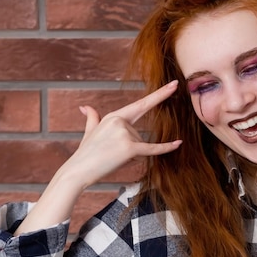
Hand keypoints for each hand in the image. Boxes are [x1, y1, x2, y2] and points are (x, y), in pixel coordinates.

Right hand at [66, 80, 181, 187]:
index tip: (174, 85)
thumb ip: (92, 118)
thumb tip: (84, 107)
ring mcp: (125, 133)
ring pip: (141, 148)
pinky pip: (152, 149)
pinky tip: (178, 143)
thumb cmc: (85, 154)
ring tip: (111, 159)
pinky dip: (166, 148)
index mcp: (114, 116)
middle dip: (129, 150)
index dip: (160, 94)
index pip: (141, 104)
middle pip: (139, 137)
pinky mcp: (130, 148)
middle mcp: (120, 121)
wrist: (77, 171)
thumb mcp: (89, 132)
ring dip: (130, 157)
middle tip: (110, 154)